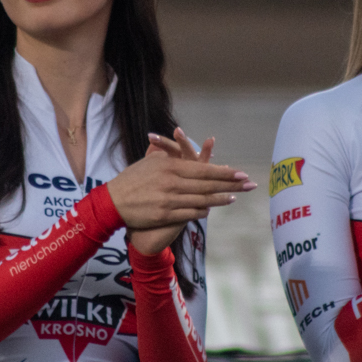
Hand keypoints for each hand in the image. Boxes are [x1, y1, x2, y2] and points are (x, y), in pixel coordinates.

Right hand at [110, 127, 253, 254]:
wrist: (112, 203)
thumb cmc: (131, 180)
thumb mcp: (149, 162)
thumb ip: (166, 155)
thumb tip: (179, 147)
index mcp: (170, 167)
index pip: (203, 169)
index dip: (223, 172)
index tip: (240, 172)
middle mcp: (172, 182)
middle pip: (207, 184)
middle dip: (230, 184)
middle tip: (248, 183)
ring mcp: (169, 200)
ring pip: (201, 200)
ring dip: (220, 199)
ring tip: (235, 197)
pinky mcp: (164, 215)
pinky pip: (189, 213)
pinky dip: (203, 211)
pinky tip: (213, 209)